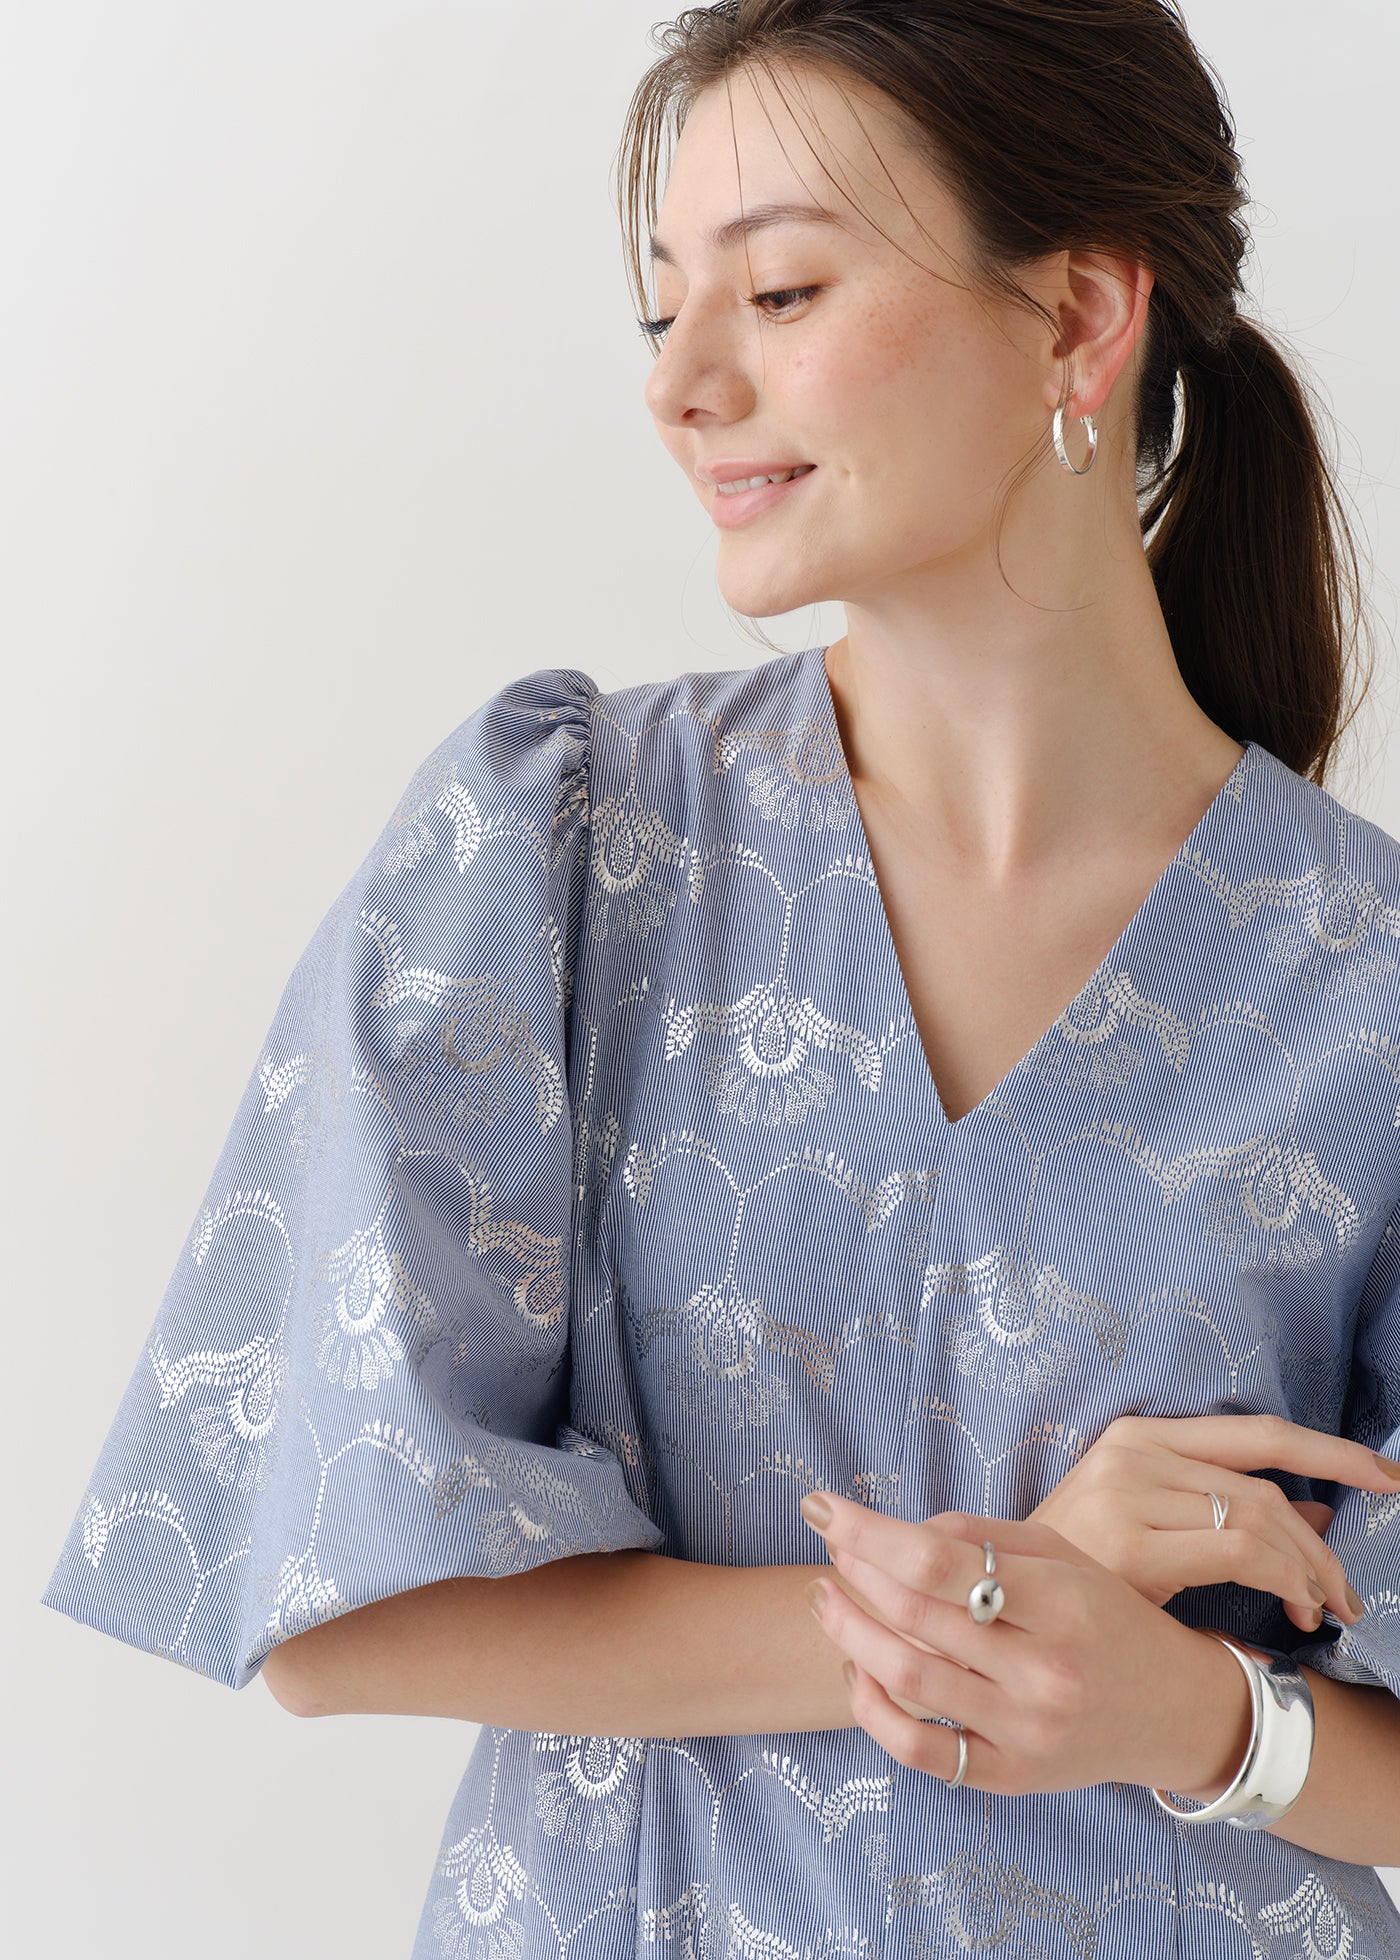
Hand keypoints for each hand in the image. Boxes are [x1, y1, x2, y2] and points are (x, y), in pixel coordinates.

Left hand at [803, 1497, 1234, 1796]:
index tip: (822, 1508)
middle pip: (919, 1617)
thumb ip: (985, 1535)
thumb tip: (903, 1531)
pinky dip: (874, 1711)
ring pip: (910, 1680)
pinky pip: (922, 1751)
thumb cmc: (1107, 1618)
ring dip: (850, 1634)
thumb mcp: (1065, 1556)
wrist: (1176, 1712)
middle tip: (828, 1547)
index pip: (943, 1560)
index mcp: (1062, 1600)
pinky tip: (858, 1672)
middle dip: (855, 1574)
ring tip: (825, 1600)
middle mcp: (1045, 1669)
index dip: (870, 1532)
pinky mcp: (1013, 1777)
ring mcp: (1027, 1730)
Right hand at [1026, 1412, 1399, 1629]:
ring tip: (1324, 1609)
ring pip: (1262, 1518)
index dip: (1331, 1449)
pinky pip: (1242, 1552)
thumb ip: (1231, 1514)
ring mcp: (1129, 1492)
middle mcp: (1134, 1452)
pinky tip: (1294, 1610)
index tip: (1388, 1475)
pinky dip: (1286, 1580)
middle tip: (1350, 1592)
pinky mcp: (1132, 1543)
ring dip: (1310, 1569)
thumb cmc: (1079, 1572)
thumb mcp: (1155, 1529)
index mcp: (1138, 1436)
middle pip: (1266, 1485)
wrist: (998, 1605)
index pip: (1256, 1432)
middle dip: (1323, 1543)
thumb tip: (1322, 1513)